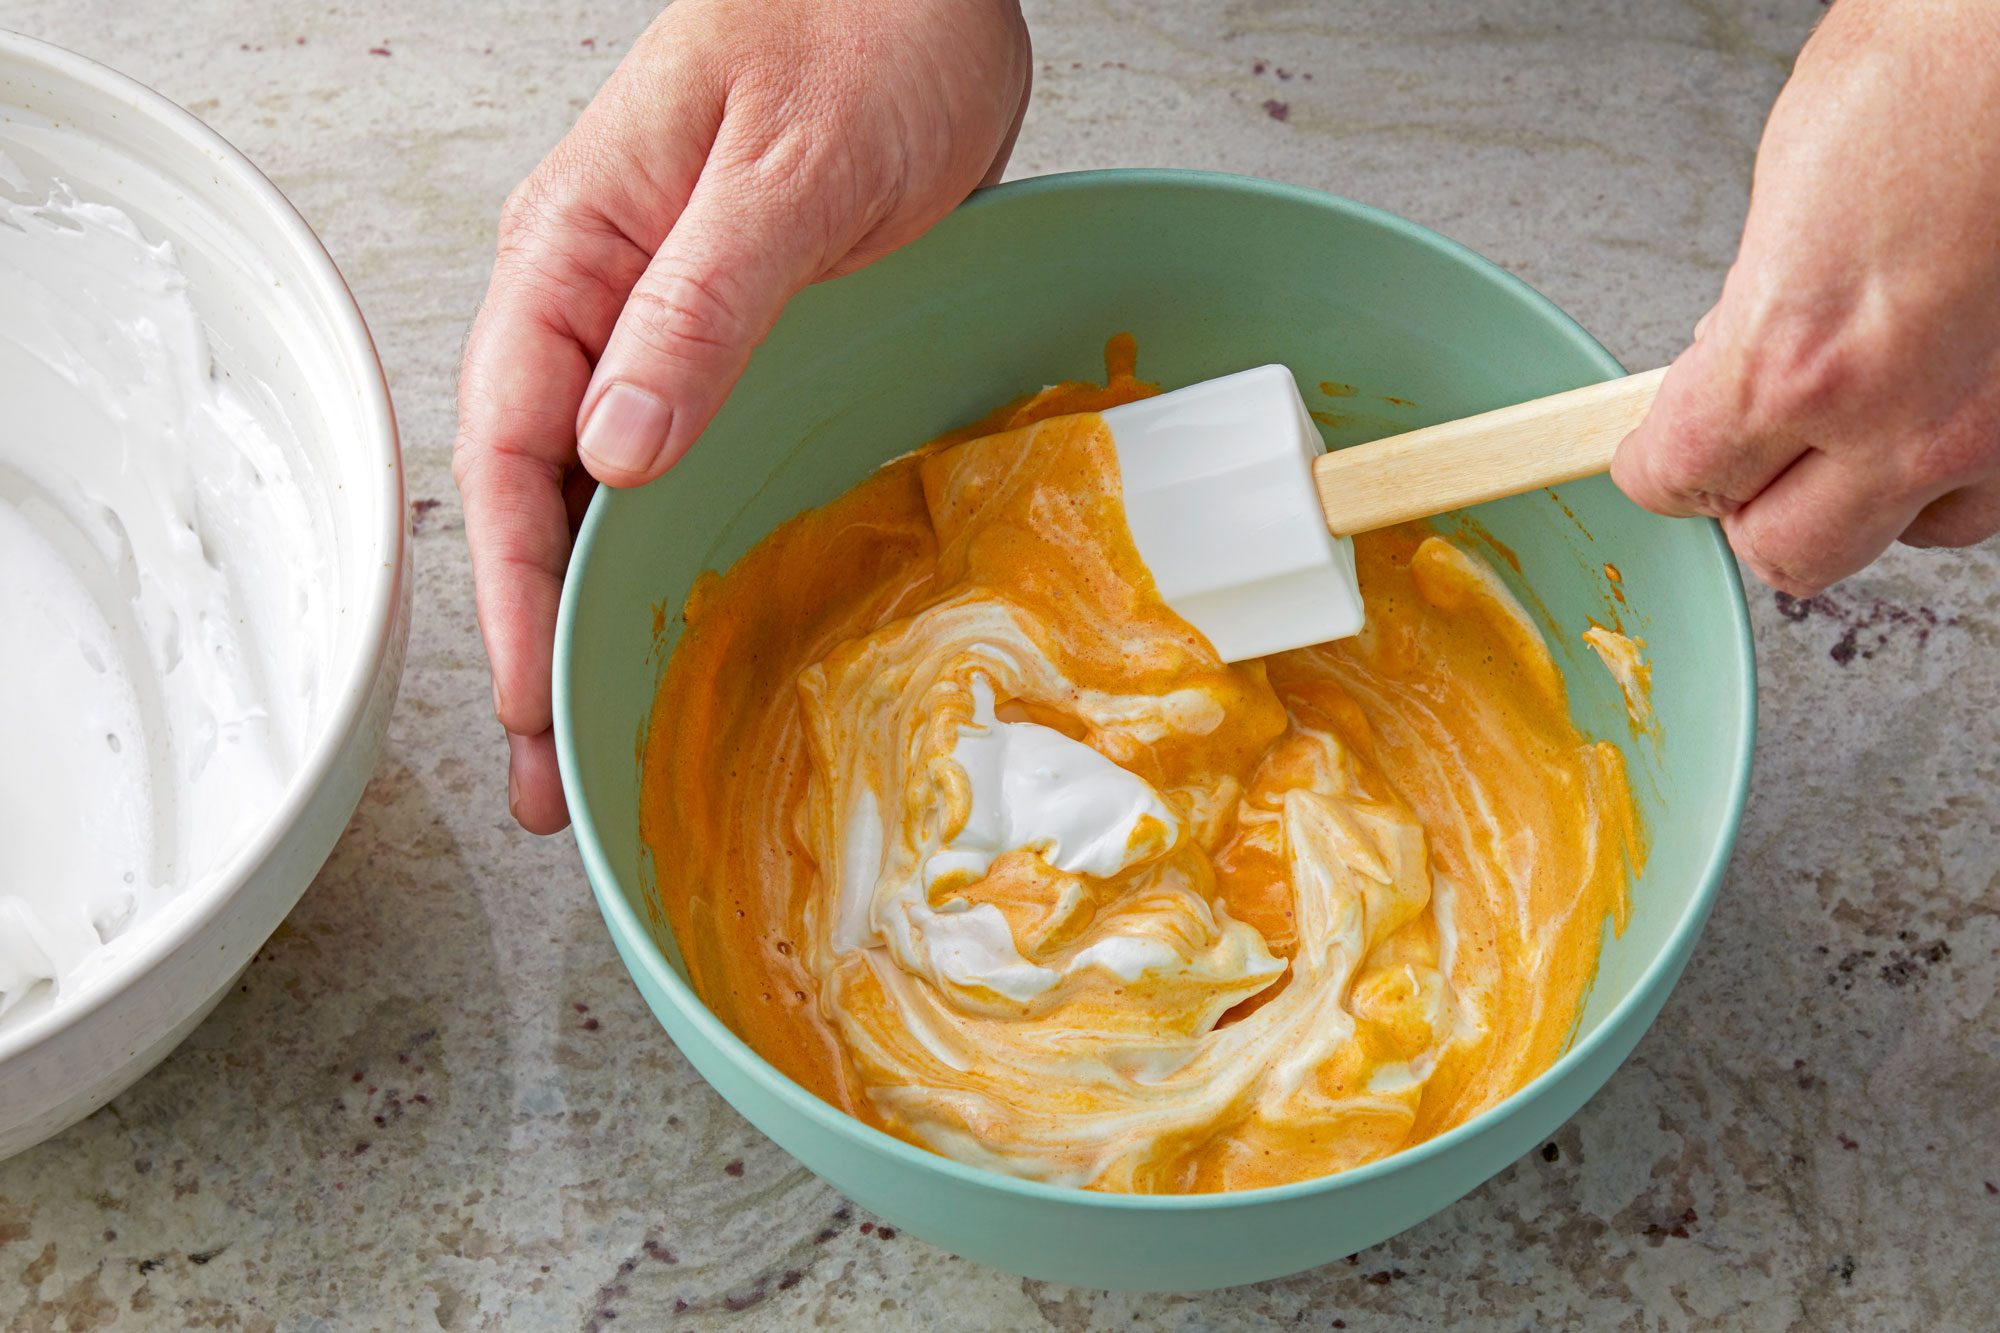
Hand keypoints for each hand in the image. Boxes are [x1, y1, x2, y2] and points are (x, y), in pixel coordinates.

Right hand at [455, 0, 1031, 831]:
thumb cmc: (859, 29)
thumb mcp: (785, 173)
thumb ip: (697, 307)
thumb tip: (614, 447)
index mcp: (576, 251)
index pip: (510, 443)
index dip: (514, 586)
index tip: (531, 698)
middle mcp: (601, 298)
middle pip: (539, 494)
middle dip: (536, 639)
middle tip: (549, 777)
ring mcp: (665, 326)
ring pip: (602, 495)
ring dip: (597, 618)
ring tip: (598, 738)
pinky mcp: (735, 342)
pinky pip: (678, 466)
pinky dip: (666, 556)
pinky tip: (681, 625)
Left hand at [1612, 0, 1999, 596]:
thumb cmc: (1943, 66)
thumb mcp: (1790, 190)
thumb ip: (1754, 308)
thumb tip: (1729, 360)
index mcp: (1795, 363)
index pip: (1680, 480)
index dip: (1657, 465)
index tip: (1655, 451)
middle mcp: (1902, 422)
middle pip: (1783, 550)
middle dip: (1749, 503)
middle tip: (1745, 447)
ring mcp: (1995, 431)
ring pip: (1902, 535)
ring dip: (1863, 493)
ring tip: (1856, 415)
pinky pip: (1988, 495)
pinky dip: (1953, 469)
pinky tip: (1938, 399)